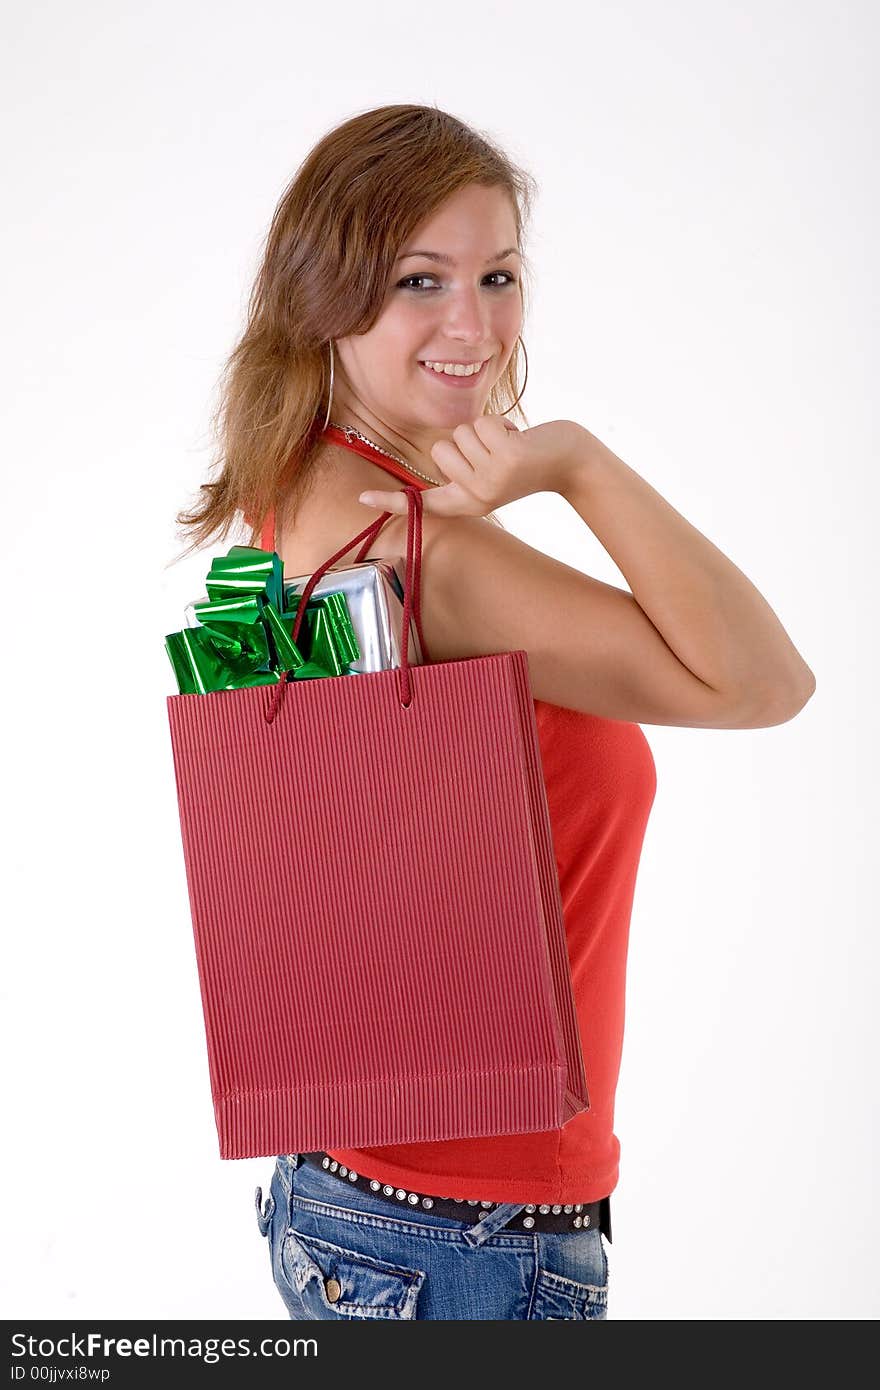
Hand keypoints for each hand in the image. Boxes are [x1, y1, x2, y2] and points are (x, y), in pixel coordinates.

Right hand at [357, 415, 586, 516]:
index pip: (423, 503)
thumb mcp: (492, 473)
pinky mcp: (507, 461)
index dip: (392, 501)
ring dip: (486, 430)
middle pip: (440, 450)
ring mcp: (491, 481)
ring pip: (460, 434)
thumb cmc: (526, 462)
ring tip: (509, 446)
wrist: (569, 462)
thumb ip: (466, 468)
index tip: (362, 497)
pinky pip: (482, 424)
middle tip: (495, 453)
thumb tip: (443, 452)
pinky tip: (519, 440)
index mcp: (468, 503)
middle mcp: (476, 497)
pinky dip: (501, 423)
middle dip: (466, 440)